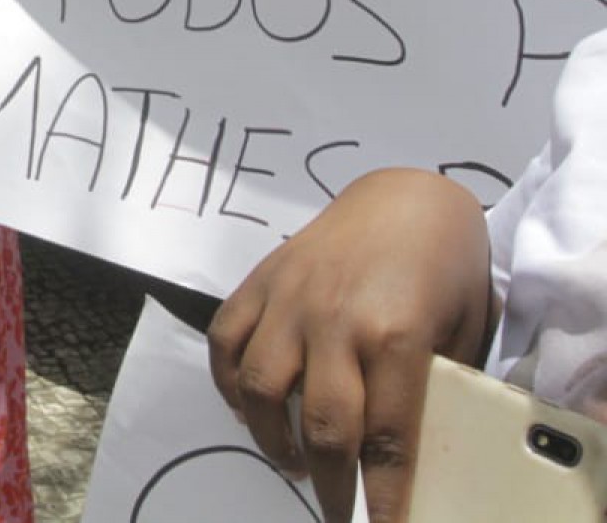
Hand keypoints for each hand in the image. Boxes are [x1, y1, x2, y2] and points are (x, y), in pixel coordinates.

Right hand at [207, 168, 493, 522]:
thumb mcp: (462, 330)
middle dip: (328, 484)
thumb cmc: (445, 266)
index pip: (386, 438)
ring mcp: (288, 300)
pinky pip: (225, 343)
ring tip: (292, 460)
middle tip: (336, 512)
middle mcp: (333, 321)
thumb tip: (410, 446)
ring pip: (259, 390)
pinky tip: (249, 408)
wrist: (404, 196)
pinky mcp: (259, 282)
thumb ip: (432, 385)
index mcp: (395, 335)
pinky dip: (229, 385)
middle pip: (321, 425)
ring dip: (272, 439)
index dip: (381, 496)